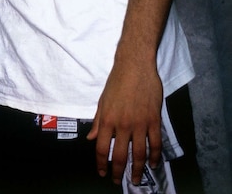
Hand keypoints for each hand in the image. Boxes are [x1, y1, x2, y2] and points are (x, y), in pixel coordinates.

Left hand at [87, 62, 163, 184]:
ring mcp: (140, 124)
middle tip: (117, 180)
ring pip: (139, 153)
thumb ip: (98, 122)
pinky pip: (155, 143)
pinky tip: (153, 164)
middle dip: (118, 171)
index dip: (101, 163)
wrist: (135, 67)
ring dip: (138, 169)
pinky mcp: (154, 120)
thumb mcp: (102, 102)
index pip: (102, 148)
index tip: (102, 173)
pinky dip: (155, 156)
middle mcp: (123, 125)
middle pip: (120, 155)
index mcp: (107, 120)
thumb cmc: (116, 83)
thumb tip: (92, 138)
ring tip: (137, 179)